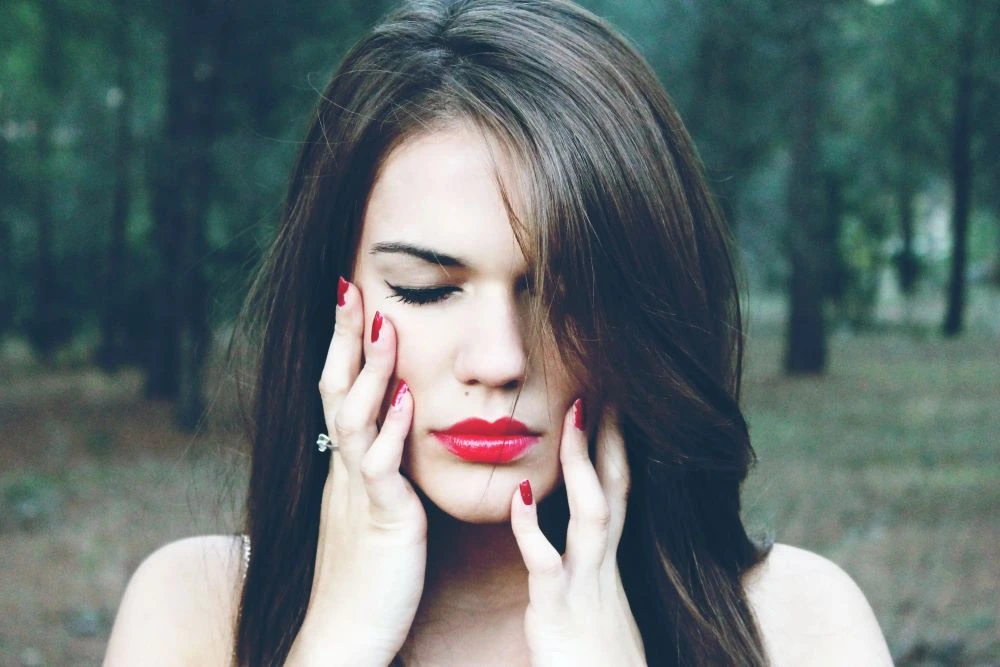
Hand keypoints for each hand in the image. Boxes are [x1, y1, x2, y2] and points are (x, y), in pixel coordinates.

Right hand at [288, 278, 425, 665]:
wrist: (345, 636)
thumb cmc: (367, 576)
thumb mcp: (373, 510)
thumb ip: (380, 469)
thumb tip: (396, 428)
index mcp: (347, 466)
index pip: (339, 391)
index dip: (342, 345)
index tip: (352, 298)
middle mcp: (345, 470)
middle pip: (336, 390)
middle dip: (343, 338)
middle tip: (350, 286)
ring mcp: (359, 493)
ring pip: (354, 419)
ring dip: (369, 371)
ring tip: (384, 325)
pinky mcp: (381, 521)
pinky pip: (381, 469)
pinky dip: (390, 432)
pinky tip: (404, 400)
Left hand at [510, 401, 645, 666]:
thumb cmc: (598, 660)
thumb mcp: (599, 607)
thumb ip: (586, 570)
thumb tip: (579, 542)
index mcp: (608, 562)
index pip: (617, 491)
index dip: (616, 445)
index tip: (611, 402)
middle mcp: (604, 566)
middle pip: (615, 488)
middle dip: (612, 437)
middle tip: (603, 385)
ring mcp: (585, 586)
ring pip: (592, 514)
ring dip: (583, 465)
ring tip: (572, 418)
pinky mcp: (559, 612)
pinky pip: (547, 565)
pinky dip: (533, 528)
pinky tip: (518, 495)